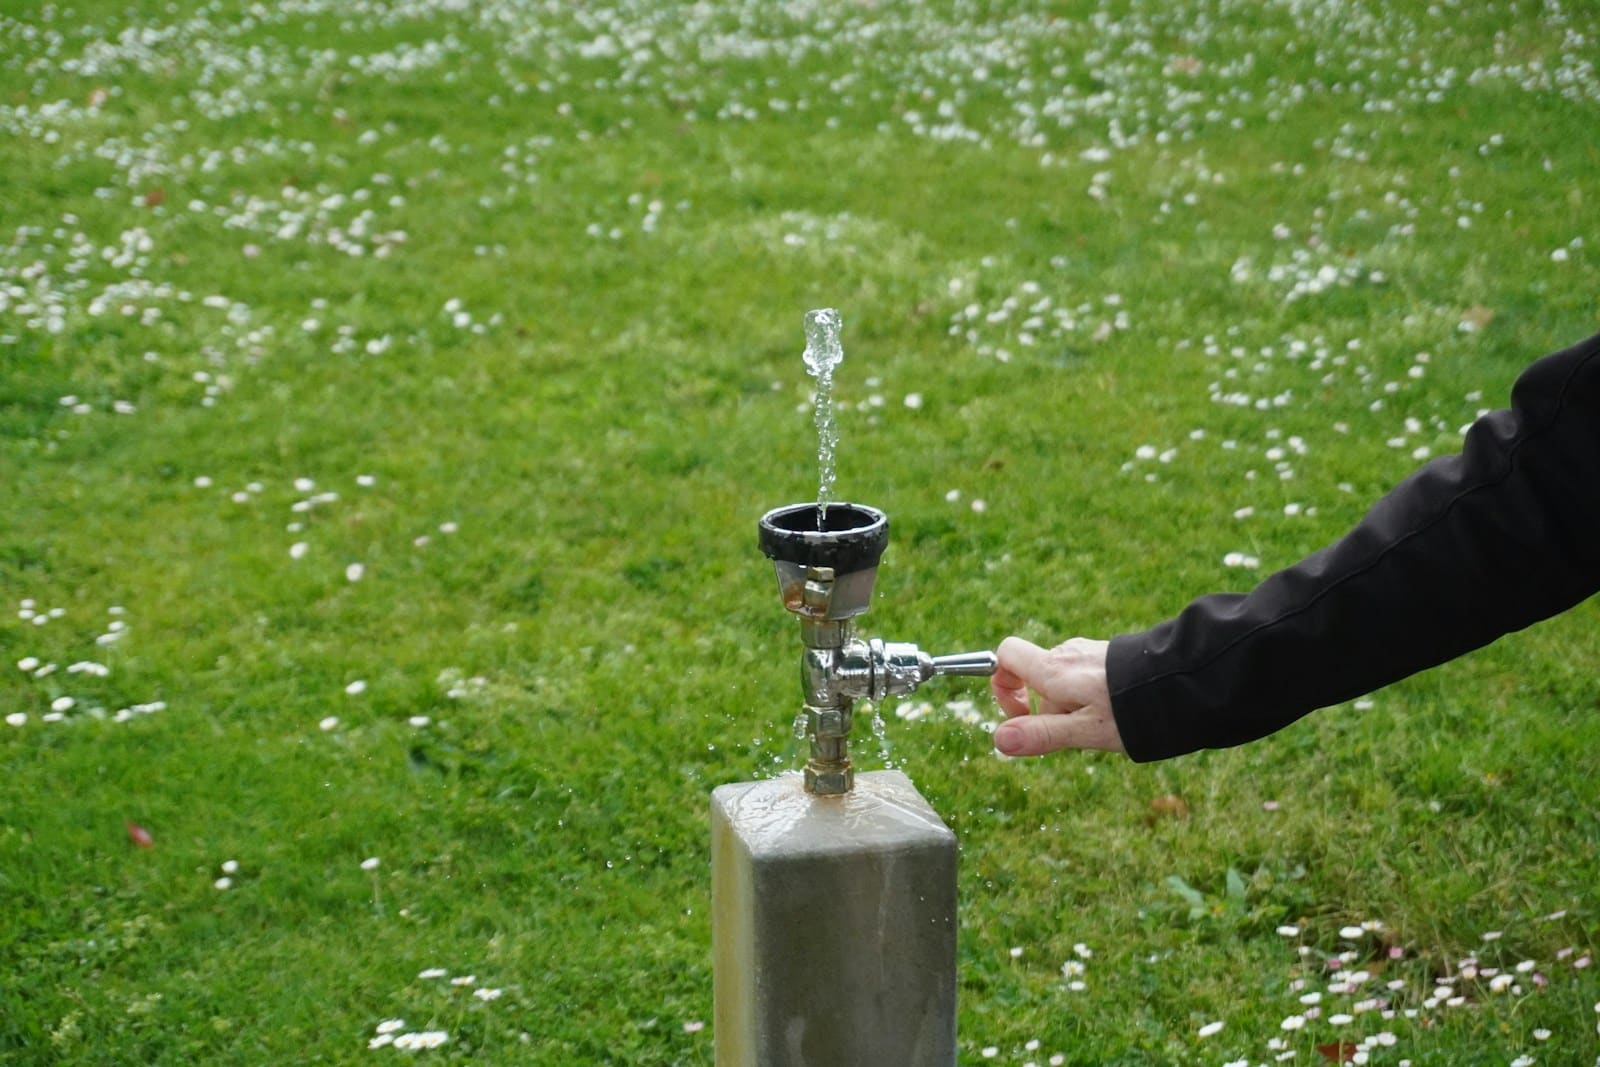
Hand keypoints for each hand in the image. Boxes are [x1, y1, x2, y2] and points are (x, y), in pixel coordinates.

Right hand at [989, 636, 1124, 755]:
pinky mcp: (1109, 657)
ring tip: (1105, 725)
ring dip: (1071, 706)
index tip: (1019, 713)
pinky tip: (1117, 712)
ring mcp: (1090, 652)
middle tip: (1077, 733)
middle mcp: (1067, 653)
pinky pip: (1085, 677)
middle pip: (1036, 677)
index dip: (1001, 684)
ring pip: (1063, 681)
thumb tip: (998, 739)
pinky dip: (1090, 697)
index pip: (1005, 655)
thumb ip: (1041, 734)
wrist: (1185, 682)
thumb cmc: (1133, 711)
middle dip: (1046, 708)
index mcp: (1053, 670)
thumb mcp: (1084, 731)